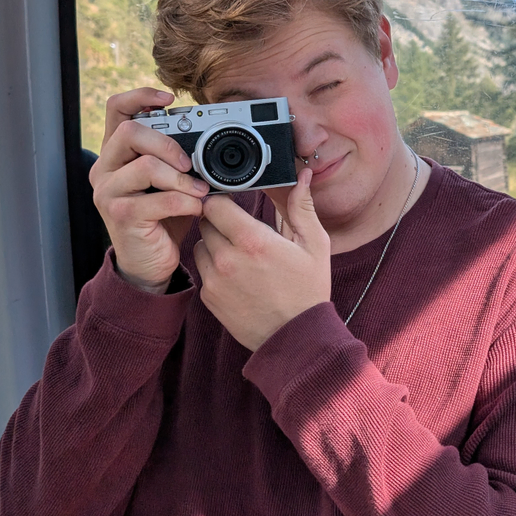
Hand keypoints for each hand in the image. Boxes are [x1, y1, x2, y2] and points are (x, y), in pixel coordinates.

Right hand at [90, 88, 211, 293]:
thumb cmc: (162, 218)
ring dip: (182, 178)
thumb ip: (176, 157)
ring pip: (146, 166)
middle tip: (190, 164)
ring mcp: (108, 192)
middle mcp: (104, 169)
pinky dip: (185, 202)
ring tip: (199, 190)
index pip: (116, 108)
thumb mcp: (170, 181)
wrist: (150, 263)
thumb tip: (209, 137)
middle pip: (130, 132)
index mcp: (116, 154)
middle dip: (168, 143)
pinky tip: (195, 208)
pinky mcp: (120, 215)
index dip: (140, 96)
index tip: (168, 98)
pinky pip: (159, 199)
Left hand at [194, 169, 330, 350]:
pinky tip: (237, 276)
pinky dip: (214, 269)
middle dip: (220, 221)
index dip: (223, 200)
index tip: (233, 203)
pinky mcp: (209, 298)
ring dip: (214, 244)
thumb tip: (303, 177)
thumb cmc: (308, 290)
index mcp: (253, 240)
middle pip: (205, 222)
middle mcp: (227, 258)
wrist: (296, 338)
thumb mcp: (314, 245)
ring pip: (201, 245)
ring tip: (239, 254)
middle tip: (240, 230)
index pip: (215, 204)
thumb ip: (302, 207)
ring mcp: (215, 280)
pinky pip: (203, 271)